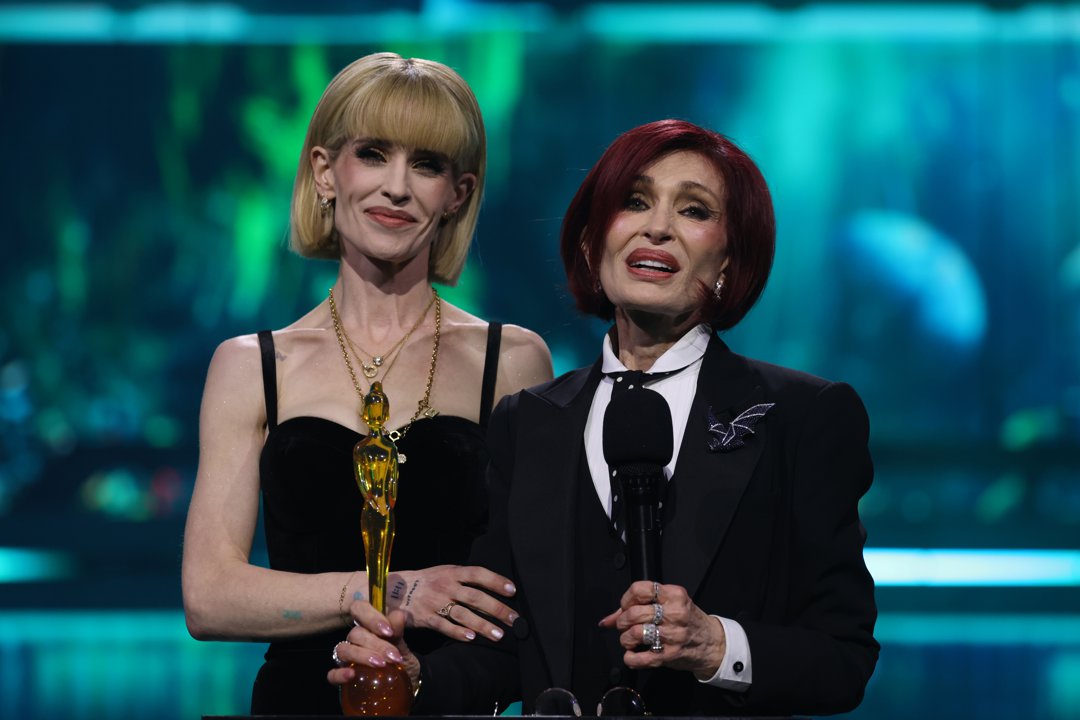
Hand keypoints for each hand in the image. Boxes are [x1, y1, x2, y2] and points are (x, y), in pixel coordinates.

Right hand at [328, 608, 419, 687]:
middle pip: (356, 633)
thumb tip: (400, 615)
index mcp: (368, 625)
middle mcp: (354, 639)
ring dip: (362, 656)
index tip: (389, 631)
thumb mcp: (403, 646)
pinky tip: (351, 675)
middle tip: (393, 656)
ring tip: (380, 664)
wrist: (402, 684)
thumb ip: (398, 631)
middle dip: (376, 644)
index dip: (371, 617)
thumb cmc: (398, 660)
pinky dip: (339, 674)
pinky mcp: (341, 677)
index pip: (359, 609)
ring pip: (344, 649)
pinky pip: (332, 674)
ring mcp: (346, 658)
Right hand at [379, 565, 517, 642]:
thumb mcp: (446, 572)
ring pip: (463, 614)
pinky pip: (444, 626)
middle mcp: (446, 586)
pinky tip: (471, 638)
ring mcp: (436, 602)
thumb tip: (493, 586)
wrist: (396, 590)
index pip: (478, 574)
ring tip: (499, 635)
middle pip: (475, 597)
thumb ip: (466, 578)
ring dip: (482, 625)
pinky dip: (458, 632)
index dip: (496, 581)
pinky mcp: (426, 618)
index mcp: (453, 572)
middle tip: (514, 619)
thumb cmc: (428, 581)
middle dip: (497, 609)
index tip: (512, 590)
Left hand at [599, 580, 725, 679]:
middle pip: (634, 613)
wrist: (712, 643)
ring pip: (635, 633)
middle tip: (624, 626)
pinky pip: (641, 658)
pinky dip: (630, 658)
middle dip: (622, 622)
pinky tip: (632, 655)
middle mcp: (675, 613)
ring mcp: (673, 635)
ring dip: (625, 639)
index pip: (639, 590)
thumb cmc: (689, 621)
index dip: (626, 599)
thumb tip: (608, 619)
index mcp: (674, 595)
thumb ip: (640, 607)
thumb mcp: (671, 605)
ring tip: (629, 640)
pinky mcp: (671, 655)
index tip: (626, 606)